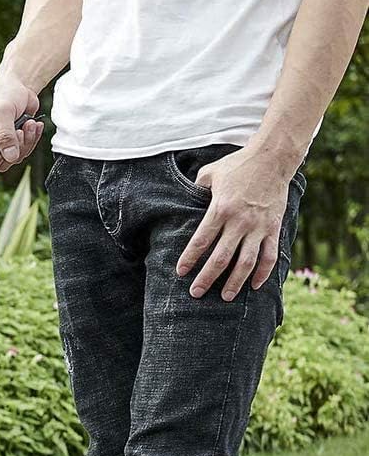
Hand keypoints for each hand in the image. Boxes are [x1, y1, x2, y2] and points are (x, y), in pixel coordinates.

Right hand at [0, 73, 42, 173]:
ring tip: (28, 124)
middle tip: (20, 131)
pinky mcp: (14, 140)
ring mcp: (0, 143)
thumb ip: (5, 136)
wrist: (20, 84)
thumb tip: (10, 157)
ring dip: (26, 142)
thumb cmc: (4, 92)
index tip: (3, 154)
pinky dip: (32, 139)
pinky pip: (24, 150)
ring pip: (14, 157)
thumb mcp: (1, 113)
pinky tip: (34, 125)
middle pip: (0, 163)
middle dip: (15, 149)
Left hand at [176, 145, 295, 300]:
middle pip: (221, 258)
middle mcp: (240, 221)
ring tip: (225, 297)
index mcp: (220, 209)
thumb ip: (195, 189)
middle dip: (207, 278)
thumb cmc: (237, 166)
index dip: (190, 258)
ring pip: (246, 262)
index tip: (181, 272)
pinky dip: (264, 272)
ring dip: (235, 282)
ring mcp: (259, 226)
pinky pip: (270, 255)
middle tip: (196, 293)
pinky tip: (255, 285)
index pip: (201, 240)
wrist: (273, 157)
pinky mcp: (274, 227)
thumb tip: (182, 202)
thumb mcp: (209, 173)